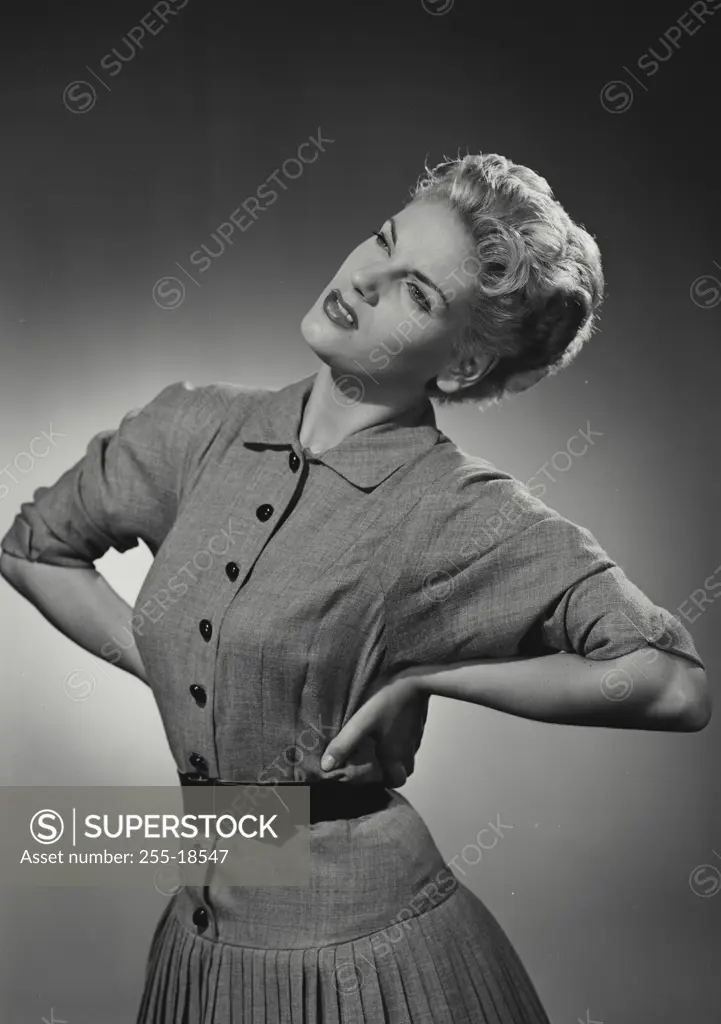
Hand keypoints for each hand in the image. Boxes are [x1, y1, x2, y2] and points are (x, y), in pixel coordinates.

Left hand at [320, 669, 428, 787]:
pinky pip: (411, 738)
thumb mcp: (361, 722)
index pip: (396, 781)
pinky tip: (391, 726)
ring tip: (381, 745)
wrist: (417, 677)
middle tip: (377, 762)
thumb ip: (344, 744)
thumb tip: (327, 766)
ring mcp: (416, 735)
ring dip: (397, 755)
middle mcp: (408, 749)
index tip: (374, 776)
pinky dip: (402, 739)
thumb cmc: (388, 700)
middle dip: (393, 770)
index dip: (386, 782)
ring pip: (408, 754)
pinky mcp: (418, 721)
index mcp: (394, 754)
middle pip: (405, 770)